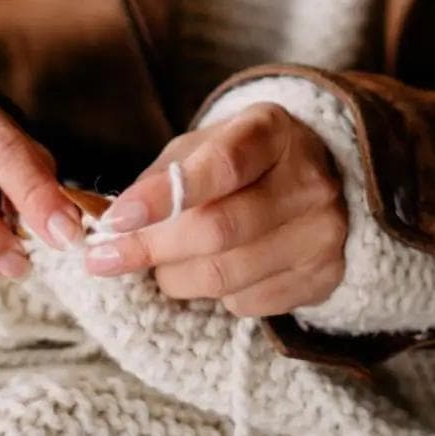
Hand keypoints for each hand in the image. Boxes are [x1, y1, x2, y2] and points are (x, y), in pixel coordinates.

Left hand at [81, 103, 347, 317]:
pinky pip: (248, 304)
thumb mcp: (203, 146)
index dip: (162, 197)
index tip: (115, 220)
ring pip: (226, 277)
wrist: (317, 178)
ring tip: (165, 264)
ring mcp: (322, 233)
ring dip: (177, 277)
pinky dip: (216, 294)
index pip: (219, 166)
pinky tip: (214, 271)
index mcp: (272, 131)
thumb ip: (162, 178)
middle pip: (218, 230)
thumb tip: (113, 227)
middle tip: (109, 258)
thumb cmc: (243, 161)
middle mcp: (308, 180)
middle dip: (152, 249)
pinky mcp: (325, 277)